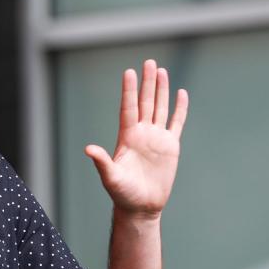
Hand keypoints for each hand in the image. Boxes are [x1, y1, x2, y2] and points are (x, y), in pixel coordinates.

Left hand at [85, 59, 188, 217]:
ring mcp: (156, 138)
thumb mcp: (110, 177)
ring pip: (159, 108)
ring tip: (161, 70)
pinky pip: (176, 123)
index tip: (129, 72)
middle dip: (147, 83)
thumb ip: (102, 162)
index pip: (128, 108)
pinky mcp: (170, 146)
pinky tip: (180, 94)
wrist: (141, 206)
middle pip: (144, 102)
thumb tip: (88, 149)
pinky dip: (179, 109)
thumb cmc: (122, 193)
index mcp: (127, 137)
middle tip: (149, 62)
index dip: (129, 90)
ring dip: (161, 90)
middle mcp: (141, 133)